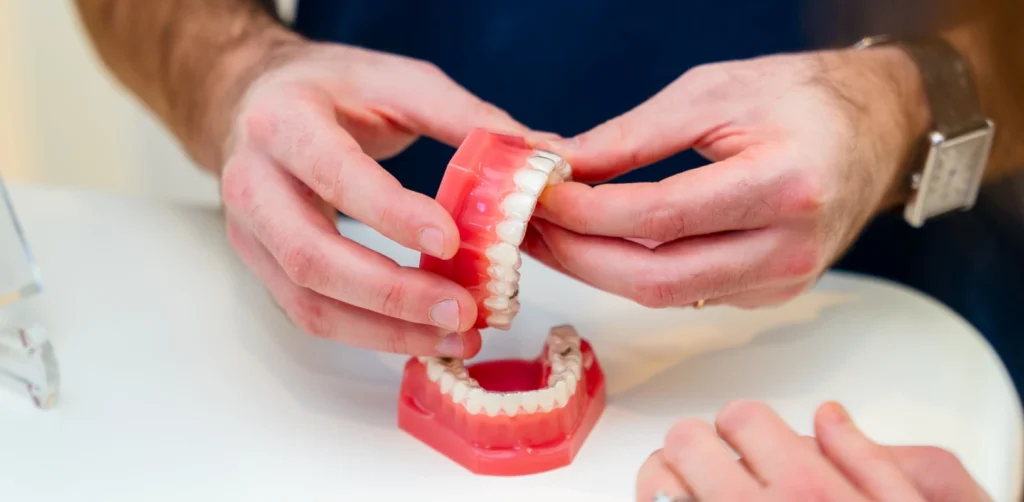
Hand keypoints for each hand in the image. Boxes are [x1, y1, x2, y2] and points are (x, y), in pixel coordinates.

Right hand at [217, 38, 528, 355]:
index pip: (334, 174)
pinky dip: (370, 334)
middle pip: (313, 258)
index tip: (453, 241)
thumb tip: (541, 157)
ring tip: (457, 337)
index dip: (391, 214)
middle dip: (393, 295)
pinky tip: (424, 335)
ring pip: (309, 303)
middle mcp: (253, 182)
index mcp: (284, 122)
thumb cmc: (332, 89)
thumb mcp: (398, 81)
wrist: (254, 101)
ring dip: (386, 330)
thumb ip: (465, 117)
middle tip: (465, 311)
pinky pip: (312, 314)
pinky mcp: (263, 267)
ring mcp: (250, 233)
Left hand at [525, 48, 929, 308]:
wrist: (876, 128)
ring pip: (667, 295)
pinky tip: (601, 244)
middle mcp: (789, 247)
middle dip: (579, 257)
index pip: (661, 217)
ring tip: (551, 234)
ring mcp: (783, 280)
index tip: (537, 195)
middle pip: (657, 279)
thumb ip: (631, 137)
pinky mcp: (771, 292)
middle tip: (528, 228)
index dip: (588, 213)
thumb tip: (559, 166)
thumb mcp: (712, 93)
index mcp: (785, 185)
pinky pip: (687, 293)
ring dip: (599, 269)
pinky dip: (635, 271)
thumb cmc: (799, 97)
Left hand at [636, 400, 990, 501]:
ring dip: (669, 480)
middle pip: (685, 441)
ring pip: (655, 483)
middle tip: (714, 463)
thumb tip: (831, 418)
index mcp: (807, 492)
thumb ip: (868, 463)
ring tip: (694, 492)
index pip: (742, 417)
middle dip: (698, 445)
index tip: (749, 438)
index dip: (744, 424)